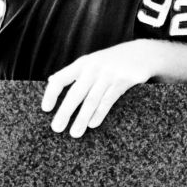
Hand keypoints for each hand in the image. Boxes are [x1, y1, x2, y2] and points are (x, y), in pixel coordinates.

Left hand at [41, 41, 161, 136]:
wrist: (141, 53)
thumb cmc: (111, 61)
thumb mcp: (91, 62)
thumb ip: (73, 72)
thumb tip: (51, 80)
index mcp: (82, 64)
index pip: (61, 79)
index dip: (52, 94)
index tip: (45, 109)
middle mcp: (93, 68)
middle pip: (76, 93)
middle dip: (65, 112)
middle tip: (56, 128)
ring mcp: (109, 74)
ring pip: (92, 100)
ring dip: (82, 118)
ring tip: (74, 133)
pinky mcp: (124, 81)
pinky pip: (108, 100)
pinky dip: (100, 113)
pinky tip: (92, 125)